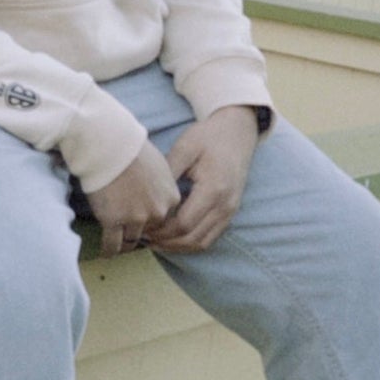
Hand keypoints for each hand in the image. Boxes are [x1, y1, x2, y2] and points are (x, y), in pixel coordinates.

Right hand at [88, 142, 182, 256]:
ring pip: (132, 241)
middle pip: (151, 231)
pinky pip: (112, 244)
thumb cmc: (132, 148)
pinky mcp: (113, 221)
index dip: (153, 220)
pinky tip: (106, 254)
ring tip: (118, 248)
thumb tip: (154, 191)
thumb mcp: (159, 165)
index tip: (145, 223)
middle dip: (141, 232)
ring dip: (125, 245)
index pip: (166, 218)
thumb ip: (161, 184)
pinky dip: (109, 251)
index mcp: (171, 197)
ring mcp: (135, 218)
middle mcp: (157, 211)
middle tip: (130, 234)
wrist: (110, 145)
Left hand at [145, 107, 259, 253]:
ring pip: (201, 243)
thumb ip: (168, 172)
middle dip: (166, 242)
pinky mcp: (230, 212)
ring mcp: (230, 211)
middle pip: (192, 238)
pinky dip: (189, 242)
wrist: (237, 132)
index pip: (184, 223)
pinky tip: (172, 237)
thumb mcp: (185, 148)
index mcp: (213, 189)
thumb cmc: (209, 136)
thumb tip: (147, 196)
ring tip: (154, 241)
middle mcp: (225, 205)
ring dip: (177, 247)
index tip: (143, 225)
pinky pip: (210, 237)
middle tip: (143, 237)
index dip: (161, 230)